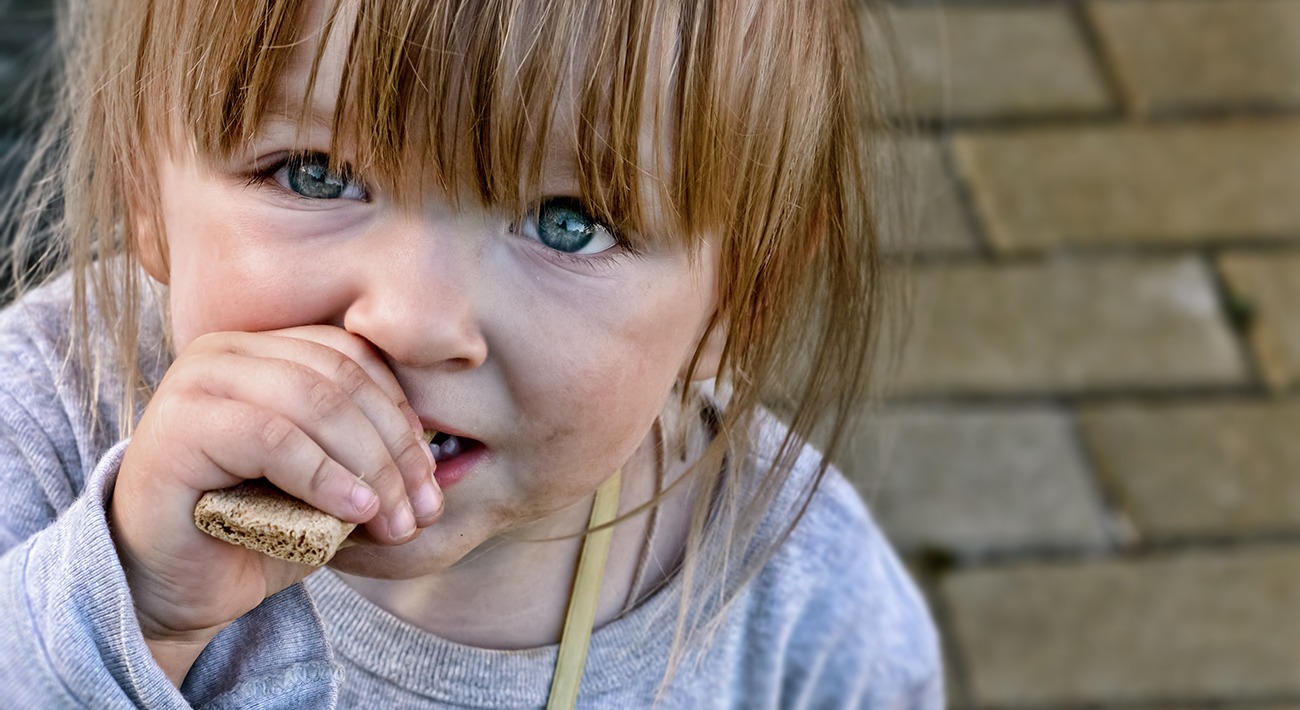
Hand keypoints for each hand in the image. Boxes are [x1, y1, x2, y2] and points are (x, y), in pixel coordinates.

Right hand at [109, 326, 440, 683]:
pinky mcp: (178, 425)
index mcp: (264, 349)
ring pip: (315, 403)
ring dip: (369, 466)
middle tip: (422, 510)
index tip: (431, 481)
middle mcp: (226, 351)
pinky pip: (274, 437)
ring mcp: (197, 380)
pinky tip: (356, 511)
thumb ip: (371, 461)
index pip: (355, 359)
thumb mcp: (327, 488)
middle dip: (395, 450)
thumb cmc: (252, 532)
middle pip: (342, 381)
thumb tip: (439, 472)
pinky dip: (325, 476)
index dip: (403, 417)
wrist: (172, 589)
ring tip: (394, 519)